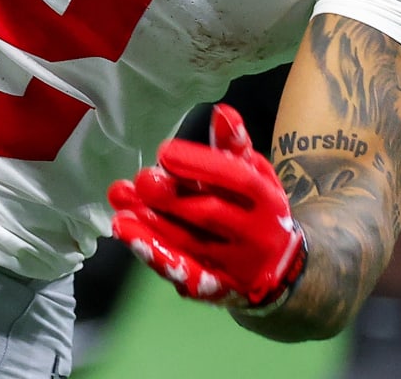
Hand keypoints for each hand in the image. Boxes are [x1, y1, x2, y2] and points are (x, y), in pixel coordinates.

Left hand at [109, 105, 306, 308]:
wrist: (279, 267)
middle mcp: (255, 235)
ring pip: (191, 244)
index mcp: (267, 199)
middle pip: (210, 215)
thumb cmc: (256, 207)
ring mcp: (235, 265)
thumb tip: (223, 112)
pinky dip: (155, 255)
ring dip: (152, 226)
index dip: (202, 165)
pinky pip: (185, 273)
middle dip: (172, 198)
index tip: (164, 152)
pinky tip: (128, 234)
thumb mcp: (254, 174)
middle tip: (141, 180)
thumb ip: (235, 147)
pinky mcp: (215, 287)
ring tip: (120, 207)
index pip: (238, 181)